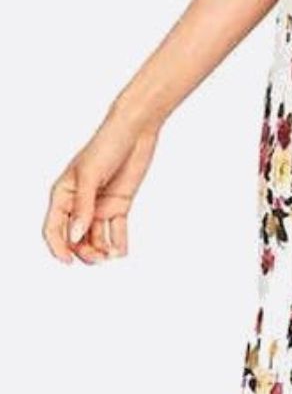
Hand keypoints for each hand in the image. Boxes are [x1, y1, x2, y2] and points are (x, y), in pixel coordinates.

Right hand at [43, 104, 160, 264]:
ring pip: (95, 237)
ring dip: (101, 249)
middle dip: (84, 251)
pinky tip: (121, 251)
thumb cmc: (107, 146)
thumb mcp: (91, 176)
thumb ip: (83, 207)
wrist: (135, 132)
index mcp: (63, 193)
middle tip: (99, 259)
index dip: (58, 247)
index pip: (53, 226)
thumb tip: (75, 235)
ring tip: (112, 255)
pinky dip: (118, 243)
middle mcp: (79, 202)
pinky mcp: (118, 205)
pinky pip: (116, 230)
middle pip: (75, 237)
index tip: (68, 262)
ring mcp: (99, 205)